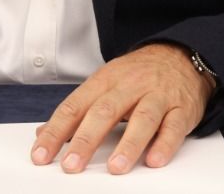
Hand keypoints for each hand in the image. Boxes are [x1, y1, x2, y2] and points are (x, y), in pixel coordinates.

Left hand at [30, 43, 214, 174]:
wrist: (181, 55)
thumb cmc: (138, 75)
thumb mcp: (104, 84)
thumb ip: (76, 110)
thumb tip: (42, 134)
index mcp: (106, 80)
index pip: (75, 106)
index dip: (56, 131)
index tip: (41, 155)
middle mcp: (131, 86)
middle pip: (106, 111)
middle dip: (86, 140)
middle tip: (72, 165)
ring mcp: (158, 96)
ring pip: (143, 118)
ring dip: (129, 144)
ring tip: (115, 168)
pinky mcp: (182, 109)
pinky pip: (174, 126)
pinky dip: (165, 144)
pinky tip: (154, 160)